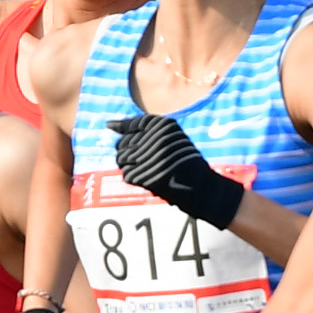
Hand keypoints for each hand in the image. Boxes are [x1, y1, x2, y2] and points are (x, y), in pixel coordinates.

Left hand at [114, 113, 245, 229]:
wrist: (204, 189)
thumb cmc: (186, 163)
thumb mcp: (172, 137)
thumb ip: (144, 129)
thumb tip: (108, 125)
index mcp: (164, 124)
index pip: (132, 124)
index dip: (125, 131)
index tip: (117, 132)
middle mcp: (156, 138)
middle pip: (123, 143)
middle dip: (127, 152)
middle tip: (142, 160)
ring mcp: (150, 158)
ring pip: (121, 159)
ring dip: (129, 166)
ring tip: (146, 169)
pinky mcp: (146, 175)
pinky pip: (127, 175)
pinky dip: (134, 178)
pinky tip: (147, 179)